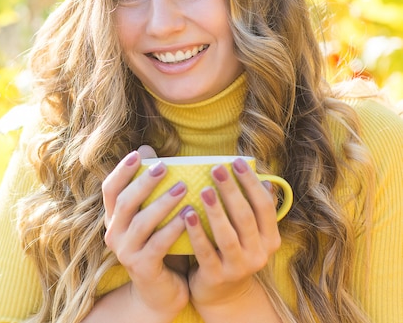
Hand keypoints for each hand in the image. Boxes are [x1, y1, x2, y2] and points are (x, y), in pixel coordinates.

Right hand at [102, 146, 189, 318]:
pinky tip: (188, 215)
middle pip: (124, 202)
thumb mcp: (152, 217)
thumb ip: (150, 189)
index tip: (139, 154)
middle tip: (165, 166)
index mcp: (113, 219)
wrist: (161, 292)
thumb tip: (150, 149)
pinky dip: (173, 227)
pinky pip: (158, 244)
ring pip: (141, 222)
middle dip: (144, 182)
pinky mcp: (142, 267)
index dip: (122, 170)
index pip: (110, 189)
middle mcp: (113, 234)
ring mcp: (125, 252)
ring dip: (162, 203)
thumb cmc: (160, 246)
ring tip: (183, 188)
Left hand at [182, 158, 280, 309]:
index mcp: (269, 239)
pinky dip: (197, 232)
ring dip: (216, 211)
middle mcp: (259, 254)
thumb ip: (254, 208)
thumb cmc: (232, 251)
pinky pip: (205, 252)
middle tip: (216, 168)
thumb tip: (265, 178)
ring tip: (204, 189)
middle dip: (231, 191)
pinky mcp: (216, 277)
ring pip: (227, 235)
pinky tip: (187, 214)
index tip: (236, 162)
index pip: (264, 206)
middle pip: (246, 217)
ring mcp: (238, 267)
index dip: (251, 183)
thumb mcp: (250, 233)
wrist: (222, 294)